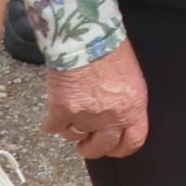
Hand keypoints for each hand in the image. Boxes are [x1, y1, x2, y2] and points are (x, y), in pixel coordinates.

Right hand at [43, 43, 149, 161]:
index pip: (133, 141)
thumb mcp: (131, 77)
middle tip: (86, 145)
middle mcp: (110, 117)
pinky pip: (54, 128)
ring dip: (72, 131)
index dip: (122, 149)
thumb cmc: (111, 48)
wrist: (87, 36)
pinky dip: (51, 124)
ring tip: (71, 119)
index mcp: (133, 107)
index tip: (114, 149)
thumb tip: (118, 116)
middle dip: (92, 149)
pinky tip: (53, 117)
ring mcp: (85, 116)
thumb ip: (126, 101)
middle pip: (101, 147)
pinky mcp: (62, 110)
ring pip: (74, 136)